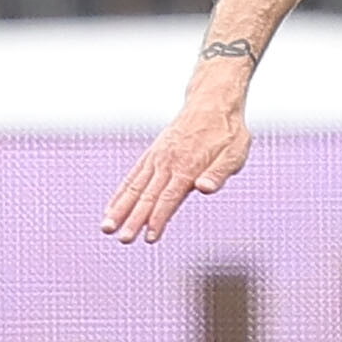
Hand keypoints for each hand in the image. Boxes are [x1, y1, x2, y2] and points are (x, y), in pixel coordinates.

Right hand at [102, 100, 250, 243]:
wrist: (212, 102)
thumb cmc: (228, 132)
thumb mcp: (235, 153)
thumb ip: (219, 173)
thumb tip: (205, 189)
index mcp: (188, 167)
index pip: (169, 198)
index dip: (159, 219)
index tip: (149, 238)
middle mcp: (167, 163)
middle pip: (147, 196)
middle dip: (133, 219)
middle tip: (121, 238)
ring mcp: (157, 158)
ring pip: (134, 187)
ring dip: (119, 208)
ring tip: (106, 228)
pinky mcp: (152, 155)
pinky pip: (133, 176)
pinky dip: (121, 193)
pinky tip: (111, 208)